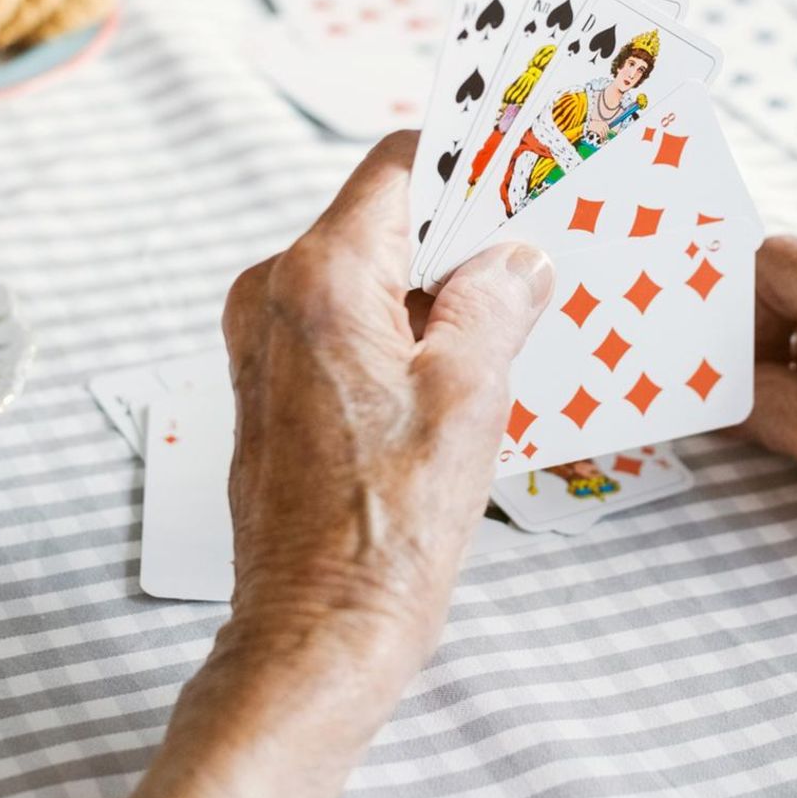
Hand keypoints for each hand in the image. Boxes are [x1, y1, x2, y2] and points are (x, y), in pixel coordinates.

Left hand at [132, 133, 554, 797]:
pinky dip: (403, 324)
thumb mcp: (471, 393)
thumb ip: (496, 300)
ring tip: (505, 322)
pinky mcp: (274, 379)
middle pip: (384, 218)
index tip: (522, 173)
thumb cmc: (387, 526)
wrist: (317, 632)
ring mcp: (265, 338)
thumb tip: (517, 258)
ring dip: (436, 285)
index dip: (469, 164)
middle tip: (531, 255)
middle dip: (461, 234)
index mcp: (321, 277)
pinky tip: (458, 367)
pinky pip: (347, 316)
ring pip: (369, 269)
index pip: (400, 167)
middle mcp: (275, 292)